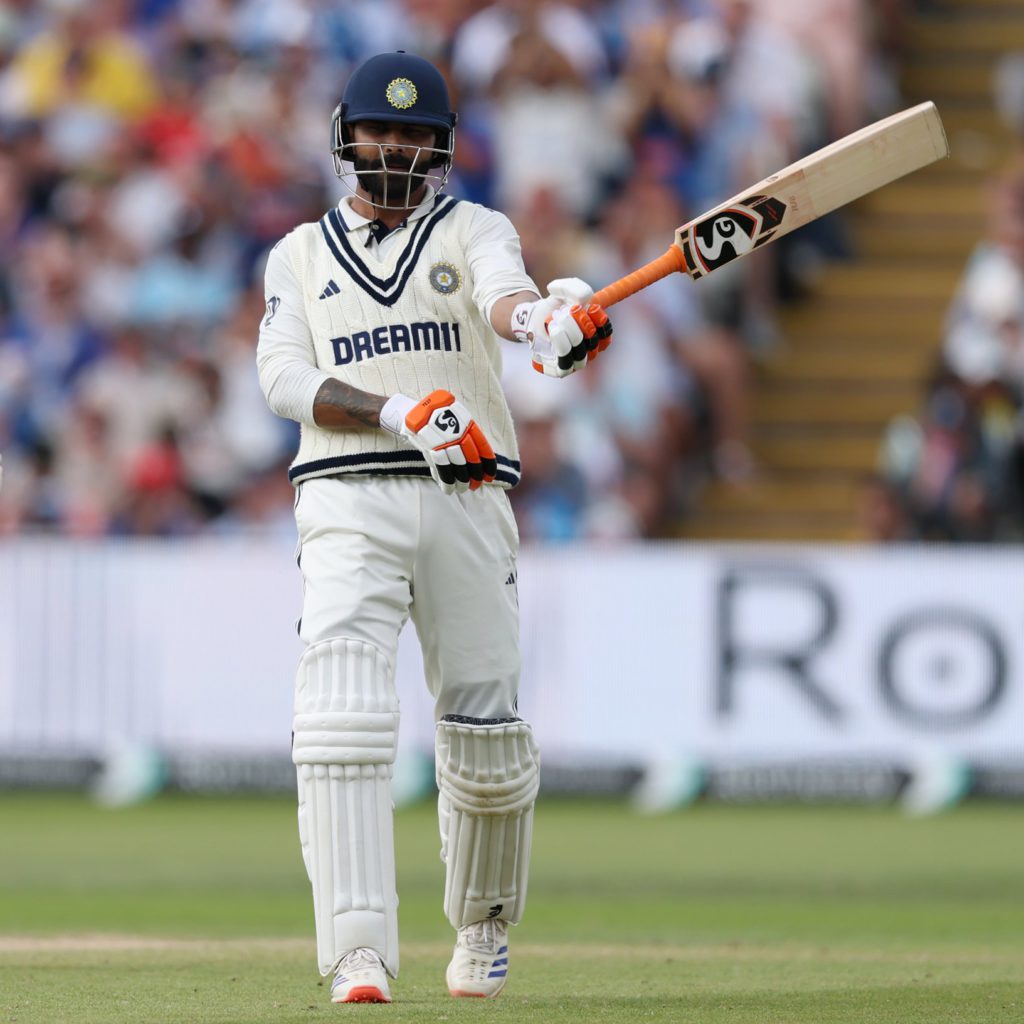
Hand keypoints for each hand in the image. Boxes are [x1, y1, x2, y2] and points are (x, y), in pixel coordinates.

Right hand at [380, 390, 496, 493]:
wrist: (416, 411)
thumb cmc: (438, 418)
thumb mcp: (457, 419)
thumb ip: (467, 435)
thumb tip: (477, 460)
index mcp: (467, 424)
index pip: (483, 447)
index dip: (488, 464)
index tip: (490, 477)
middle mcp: (458, 433)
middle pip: (472, 459)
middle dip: (475, 476)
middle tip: (476, 486)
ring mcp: (445, 441)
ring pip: (458, 467)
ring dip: (461, 482)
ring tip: (463, 490)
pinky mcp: (432, 448)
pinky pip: (442, 469)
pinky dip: (447, 482)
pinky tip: (449, 489)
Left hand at [512, 278, 612, 377]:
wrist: (531, 321)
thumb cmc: (553, 308)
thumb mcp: (563, 291)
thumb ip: (575, 288)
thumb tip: (584, 299)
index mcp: (596, 335)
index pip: (606, 334)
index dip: (601, 322)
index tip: (591, 307)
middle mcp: (589, 351)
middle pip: (593, 341)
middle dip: (580, 323)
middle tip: (566, 310)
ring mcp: (575, 362)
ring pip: (580, 351)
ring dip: (569, 331)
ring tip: (556, 319)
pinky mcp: (561, 370)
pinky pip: (566, 362)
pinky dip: (561, 343)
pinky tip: (553, 330)